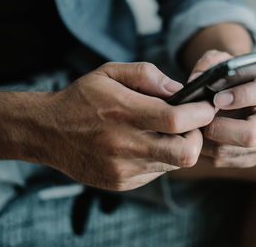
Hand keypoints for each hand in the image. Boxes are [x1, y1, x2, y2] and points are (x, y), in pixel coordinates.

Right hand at [42, 62, 215, 189]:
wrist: (48, 132)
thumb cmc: (81, 99)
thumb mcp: (110, 73)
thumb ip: (147, 75)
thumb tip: (179, 90)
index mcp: (123, 112)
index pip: (176, 120)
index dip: (200, 114)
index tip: (207, 106)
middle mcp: (125, 145)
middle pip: (185, 152)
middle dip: (198, 137)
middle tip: (191, 124)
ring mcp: (124, 168)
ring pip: (173, 163)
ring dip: (178, 146)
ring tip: (162, 131)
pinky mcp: (122, 182)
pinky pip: (157, 172)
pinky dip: (160, 157)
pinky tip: (144, 145)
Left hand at [189, 50, 255, 167]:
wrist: (228, 98)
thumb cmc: (223, 79)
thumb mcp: (218, 62)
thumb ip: (208, 63)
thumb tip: (196, 80)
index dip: (240, 96)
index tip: (216, 99)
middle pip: (251, 134)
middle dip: (220, 130)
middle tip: (201, 122)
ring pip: (231, 151)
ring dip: (207, 141)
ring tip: (194, 128)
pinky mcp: (251, 157)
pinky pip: (223, 161)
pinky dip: (205, 151)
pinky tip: (199, 138)